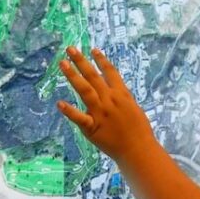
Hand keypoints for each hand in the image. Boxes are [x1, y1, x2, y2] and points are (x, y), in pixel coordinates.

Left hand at [57, 46, 157, 163]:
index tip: (92, 49)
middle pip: (94, 76)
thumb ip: (122, 98)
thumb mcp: (134, 108)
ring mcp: (100, 112)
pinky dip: (70, 111)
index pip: (110, 72)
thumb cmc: (140, 130)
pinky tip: (60, 103)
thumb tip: (115, 89)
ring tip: (63, 63)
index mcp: (122, 94)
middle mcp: (110, 100)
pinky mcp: (93, 128)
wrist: (138, 149)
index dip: (101, 60)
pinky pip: (79, 118)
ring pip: (85, 90)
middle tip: (70, 49)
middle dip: (81, 61)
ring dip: (73, 76)